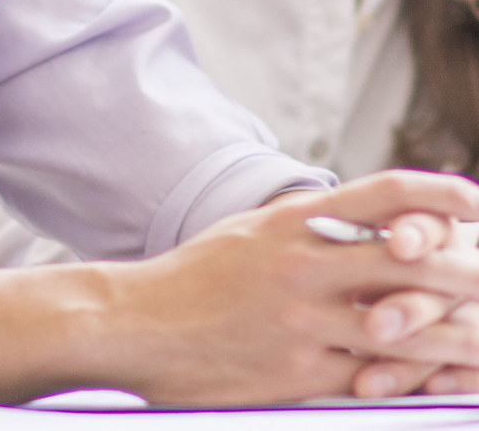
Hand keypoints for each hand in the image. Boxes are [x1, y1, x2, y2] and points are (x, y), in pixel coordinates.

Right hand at [111, 170, 478, 402]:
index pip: (382, 195)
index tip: (478, 204)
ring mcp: (299, 320)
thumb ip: (310, 229)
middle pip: (410, 261)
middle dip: (468, 275)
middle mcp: (298, 264)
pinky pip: (374, 377)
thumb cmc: (195, 281)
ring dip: (462, 337)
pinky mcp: (297, 371)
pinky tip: (441, 382)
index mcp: (289, 222)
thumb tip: (373, 222)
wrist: (132, 325)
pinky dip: (415, 379)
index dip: (440, 196)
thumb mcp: (250, 234)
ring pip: (406, 328)